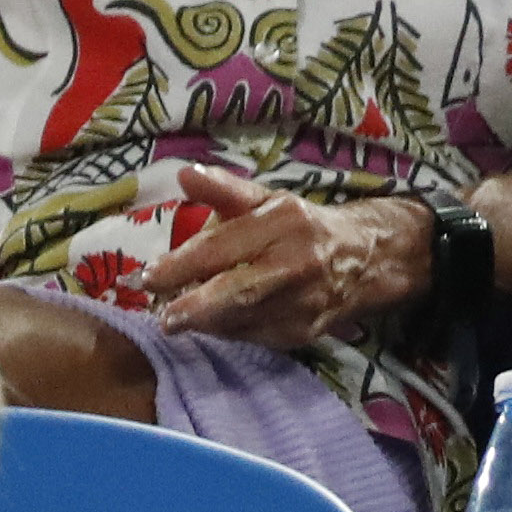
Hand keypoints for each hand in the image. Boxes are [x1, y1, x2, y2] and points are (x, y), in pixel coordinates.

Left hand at [139, 165, 430, 350]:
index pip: (225, 246)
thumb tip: (185, 174)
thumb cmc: (299, 225)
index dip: (184, 263)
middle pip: (238, 291)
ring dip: (204, 321)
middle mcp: (295, 263)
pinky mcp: (304, 333)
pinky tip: (211, 322)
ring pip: (242, 320)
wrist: (363, 259)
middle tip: (162, 318)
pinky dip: (227, 330)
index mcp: (283, 222)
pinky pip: (254, 336)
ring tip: (175, 317)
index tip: (148, 276)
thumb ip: (223, 189)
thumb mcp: (265, 198)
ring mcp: (302, 303)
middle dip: (195, 307)